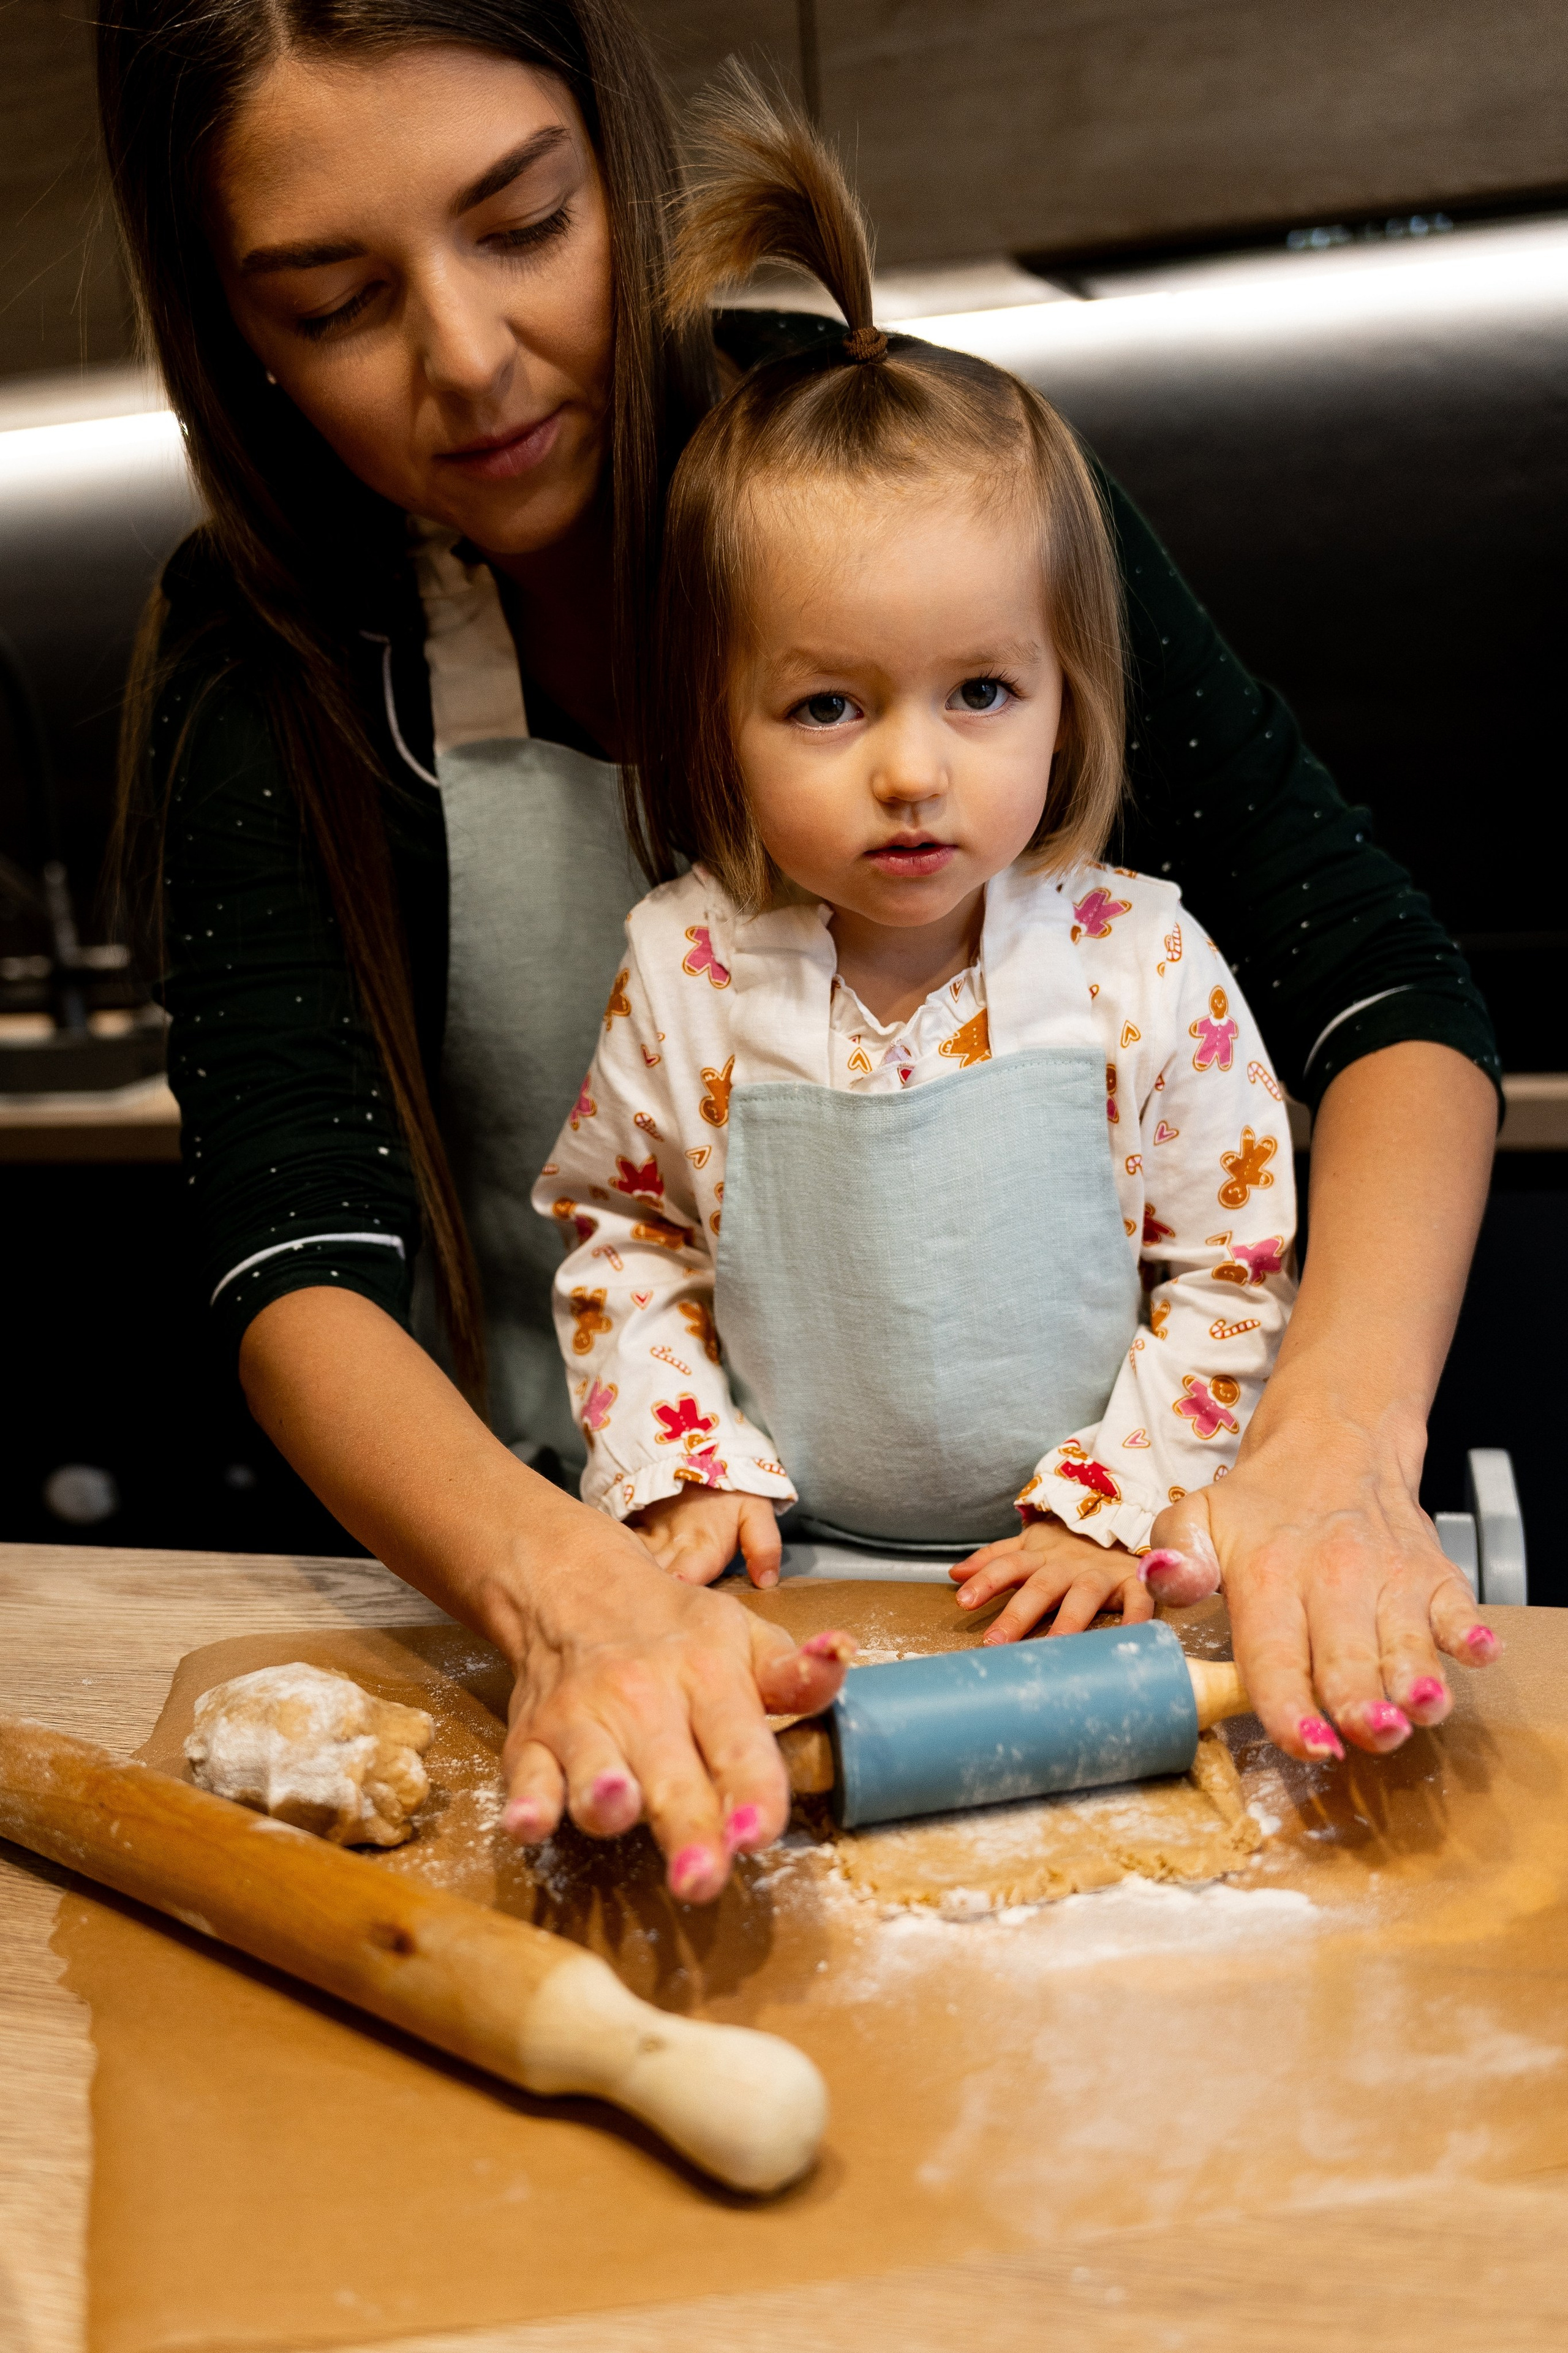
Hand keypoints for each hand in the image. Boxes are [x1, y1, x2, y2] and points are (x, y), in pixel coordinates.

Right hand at [237, 1288, 844, 1905]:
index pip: (736, 1740)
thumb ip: (793, 1671)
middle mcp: (644, 1700)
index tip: (758, 1831)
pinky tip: (528, 1823)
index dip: (750, 1788)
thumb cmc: (674, 1630)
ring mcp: (583, 1723)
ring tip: (617, 1809)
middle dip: (687, 1826)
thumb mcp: (744, 1638)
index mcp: (706, 1677)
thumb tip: (841, 1657)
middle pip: (671, 1775)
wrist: (574, 1588)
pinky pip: (527, 1777)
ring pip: (594, 1772)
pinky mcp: (532, 1743)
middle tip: (701, 1879)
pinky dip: (526, 1801)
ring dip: (603, 1795)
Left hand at [950, 1516, 1147, 1641]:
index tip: (962, 1601)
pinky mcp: (1132, 1581)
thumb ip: (994, 1559)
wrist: (1125, 1522)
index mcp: (1041, 1556)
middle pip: (1041, 1586)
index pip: (1008, 1565)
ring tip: (1055, 1647)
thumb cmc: (1070, 1544)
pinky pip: (1138, 1597)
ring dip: (1070, 1619)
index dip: (986, 1580)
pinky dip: (1136, 1617)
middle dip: (1017, 1613)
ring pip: (1084, 1593)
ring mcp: (1101, 1572)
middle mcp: (1068, 1564)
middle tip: (995, 1642)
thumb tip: (954, 1574)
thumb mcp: (1030, 1545)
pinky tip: (1129, 1638)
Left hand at [1149, 1412, 1497, 1764]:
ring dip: (1417, 1679)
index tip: (1306, 1744)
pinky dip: (1470, 1631)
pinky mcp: (1435, 1575)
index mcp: (1268, 1575)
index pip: (1275, 1654)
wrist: (1334, 1443)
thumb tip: (1164, 1579)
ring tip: (1421, 1708)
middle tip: (1371, 1734)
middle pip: (1348, 1658)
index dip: (1290, 1705)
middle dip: (1361, 1703)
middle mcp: (1333, 1578)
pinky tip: (1478, 1651)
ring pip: (1407, 1642)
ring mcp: (1390, 1578)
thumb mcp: (1198, 1517)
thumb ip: (1174, 1554)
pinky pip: (1459, 1607)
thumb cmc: (1261, 1504)